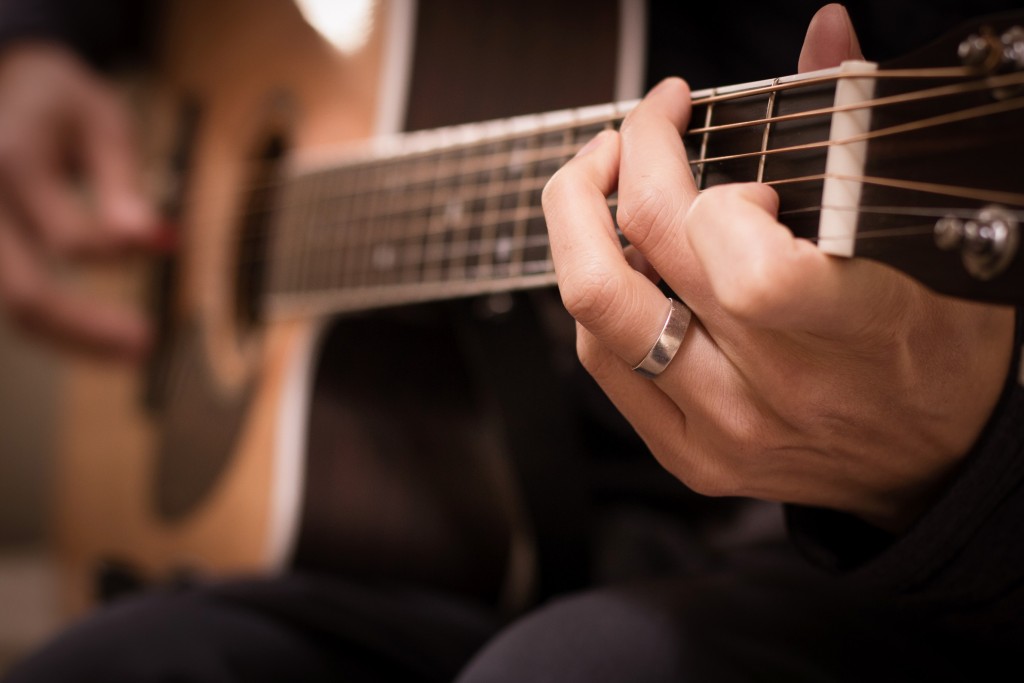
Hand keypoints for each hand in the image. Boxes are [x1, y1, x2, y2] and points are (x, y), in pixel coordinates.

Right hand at [0, 42, 158, 359]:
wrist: (3, 80)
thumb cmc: (59, 102)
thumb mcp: (101, 121)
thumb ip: (122, 182)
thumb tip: (156, 239)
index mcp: (12, 164)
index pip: (67, 240)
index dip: (120, 253)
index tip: (166, 242)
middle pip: (23, 295)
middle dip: (88, 328)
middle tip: (146, 342)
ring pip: (11, 308)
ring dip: (71, 339)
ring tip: (130, 350)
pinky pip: (8, 298)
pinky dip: (51, 325)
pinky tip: (91, 336)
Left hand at [543, 4, 1014, 531]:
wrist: (933, 464)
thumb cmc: (938, 347)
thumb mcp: (926, 238)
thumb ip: (858, 132)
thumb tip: (823, 30)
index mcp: (848, 332)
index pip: (741, 262)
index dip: (712, 194)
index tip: (735, 169)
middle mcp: (772, 392)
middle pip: (632, 263)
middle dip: (612, 165)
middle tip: (633, 133)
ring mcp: (719, 430)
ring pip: (594, 311)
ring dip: (579, 225)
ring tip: (609, 185)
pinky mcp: (686, 455)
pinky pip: (600, 360)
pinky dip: (598, 293)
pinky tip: (626, 263)